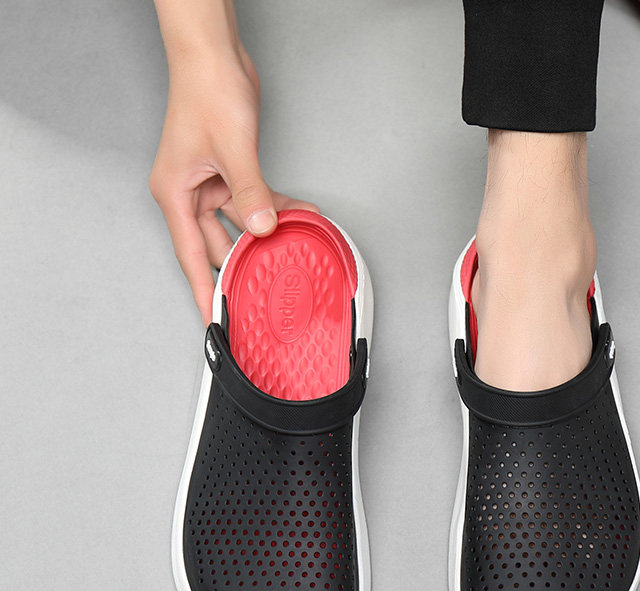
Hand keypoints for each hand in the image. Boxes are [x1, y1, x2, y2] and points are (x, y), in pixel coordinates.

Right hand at [149, 44, 317, 324]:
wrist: (214, 54)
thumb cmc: (206, 91)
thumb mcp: (232, 149)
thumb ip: (249, 192)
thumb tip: (263, 228)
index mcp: (175, 194)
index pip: (191, 256)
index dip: (203, 291)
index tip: (213, 320)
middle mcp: (189, 193)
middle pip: (217, 245)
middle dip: (242, 265)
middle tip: (263, 292)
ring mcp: (209, 183)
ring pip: (238, 225)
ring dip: (265, 235)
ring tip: (290, 252)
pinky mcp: (228, 172)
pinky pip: (251, 201)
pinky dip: (272, 207)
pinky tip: (296, 215)